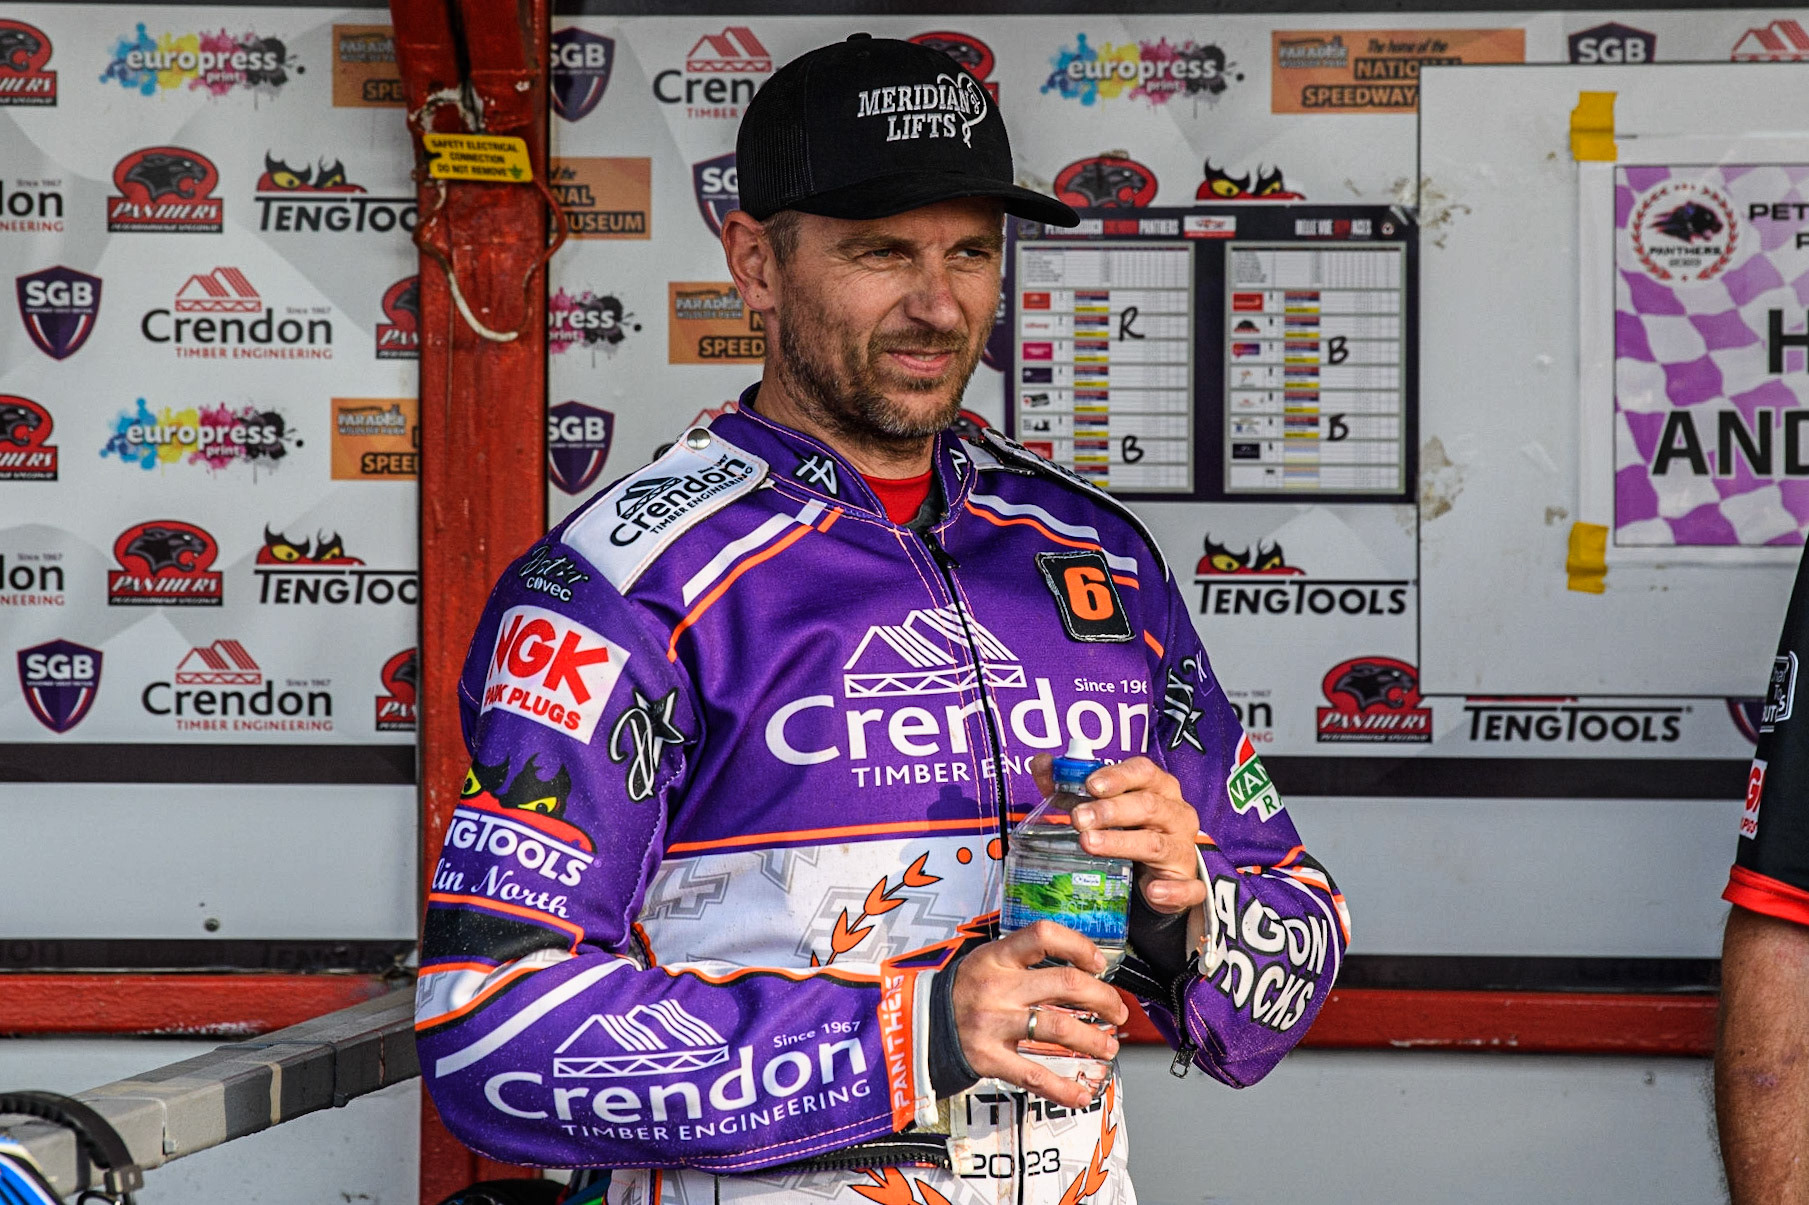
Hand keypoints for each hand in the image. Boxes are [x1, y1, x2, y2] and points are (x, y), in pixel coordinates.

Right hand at [950, 920, 1128, 1107]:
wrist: (915, 1025)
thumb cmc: (959, 993)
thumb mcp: (985, 962)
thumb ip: (1024, 962)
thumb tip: (1078, 970)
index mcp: (997, 957)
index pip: (1044, 936)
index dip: (1079, 946)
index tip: (1099, 963)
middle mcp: (997, 987)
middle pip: (1064, 984)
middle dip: (1102, 998)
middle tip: (1116, 1011)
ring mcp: (993, 1023)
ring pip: (1058, 1027)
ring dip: (1093, 1039)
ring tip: (1107, 1047)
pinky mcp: (988, 1057)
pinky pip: (1033, 1074)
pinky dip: (1063, 1087)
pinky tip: (1081, 1092)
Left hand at [1031, 754, 1205, 915]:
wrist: (1156, 873)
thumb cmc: (1128, 828)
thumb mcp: (1101, 805)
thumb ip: (1070, 785)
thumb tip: (1041, 763)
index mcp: (1159, 788)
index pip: (1143, 772)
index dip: (1117, 777)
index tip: (1090, 784)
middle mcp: (1176, 814)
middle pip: (1147, 806)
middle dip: (1110, 811)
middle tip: (1078, 818)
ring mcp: (1183, 848)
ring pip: (1157, 844)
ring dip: (1122, 844)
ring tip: (1089, 844)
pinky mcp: (1188, 883)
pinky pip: (1188, 888)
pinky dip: (1172, 890)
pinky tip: (1153, 891)